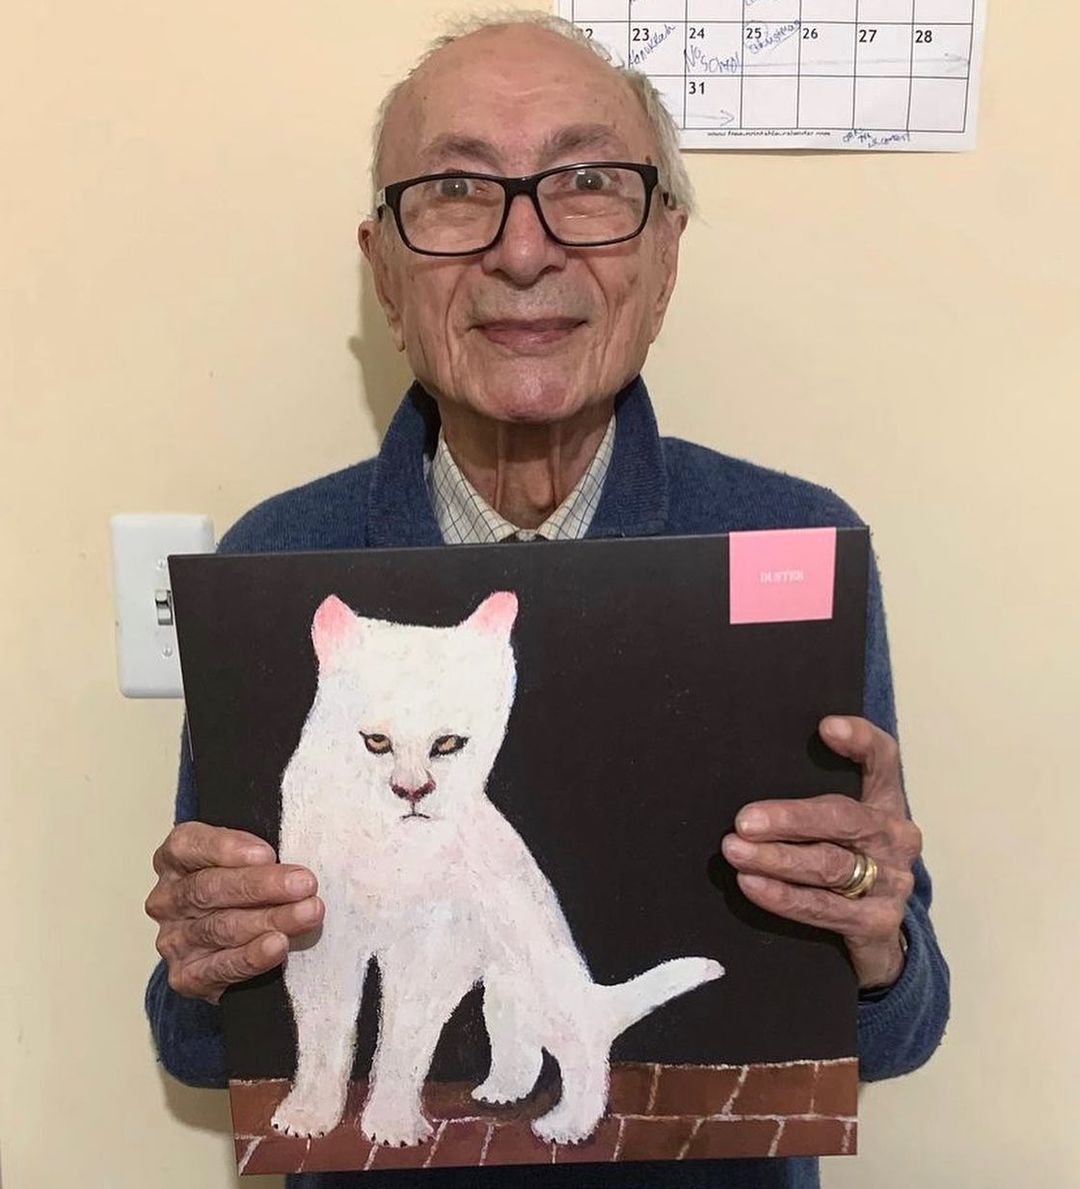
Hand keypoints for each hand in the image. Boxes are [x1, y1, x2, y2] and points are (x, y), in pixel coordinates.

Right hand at [145, 822, 323, 1002]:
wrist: (235, 943)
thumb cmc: (247, 886)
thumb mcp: (248, 858)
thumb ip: (258, 854)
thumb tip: (288, 860)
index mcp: (175, 859)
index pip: (188, 845)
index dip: (227, 848)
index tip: (267, 853)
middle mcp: (167, 899)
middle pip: (209, 888)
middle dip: (261, 885)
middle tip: (304, 883)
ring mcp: (173, 940)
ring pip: (221, 927)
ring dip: (269, 919)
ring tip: (308, 913)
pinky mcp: (185, 976)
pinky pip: (220, 967)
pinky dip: (253, 956)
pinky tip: (278, 945)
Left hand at [720, 716, 920, 990]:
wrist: (874, 930)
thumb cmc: (842, 858)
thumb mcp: (836, 821)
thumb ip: (812, 788)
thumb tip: (751, 761)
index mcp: (885, 800)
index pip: (883, 758)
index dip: (859, 739)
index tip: (825, 728)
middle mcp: (896, 837)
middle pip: (843, 817)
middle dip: (790, 818)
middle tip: (744, 820)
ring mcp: (893, 882)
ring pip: (829, 864)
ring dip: (776, 858)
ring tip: (735, 851)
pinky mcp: (879, 923)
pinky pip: (824, 907)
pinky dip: (784, 897)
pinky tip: (751, 885)